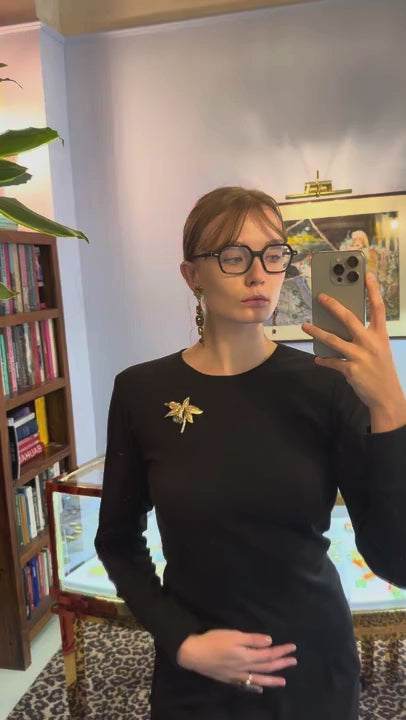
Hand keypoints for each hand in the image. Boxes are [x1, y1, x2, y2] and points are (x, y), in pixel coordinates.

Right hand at [177, 629, 296, 690]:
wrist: (193, 654)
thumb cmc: (213, 641)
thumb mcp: (234, 635)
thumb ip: (252, 640)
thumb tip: (270, 642)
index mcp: (247, 656)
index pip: (268, 654)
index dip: (281, 651)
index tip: (293, 648)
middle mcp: (244, 668)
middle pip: (266, 667)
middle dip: (281, 664)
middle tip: (293, 662)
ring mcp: (237, 676)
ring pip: (258, 679)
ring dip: (272, 679)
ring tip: (283, 681)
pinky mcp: (229, 679)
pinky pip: (246, 685)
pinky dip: (255, 686)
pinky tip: (259, 688)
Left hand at [302, 272, 405, 430]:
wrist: (386, 397)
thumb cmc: (381, 370)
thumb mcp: (380, 350)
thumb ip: (366, 337)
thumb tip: (344, 327)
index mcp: (380, 336)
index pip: (378, 308)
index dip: (373, 291)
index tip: (367, 275)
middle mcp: (371, 343)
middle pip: (350, 319)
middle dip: (334, 306)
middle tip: (321, 296)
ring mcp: (360, 356)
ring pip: (334, 340)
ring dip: (317, 332)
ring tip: (305, 326)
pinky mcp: (351, 370)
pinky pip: (333, 362)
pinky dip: (324, 360)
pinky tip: (318, 358)